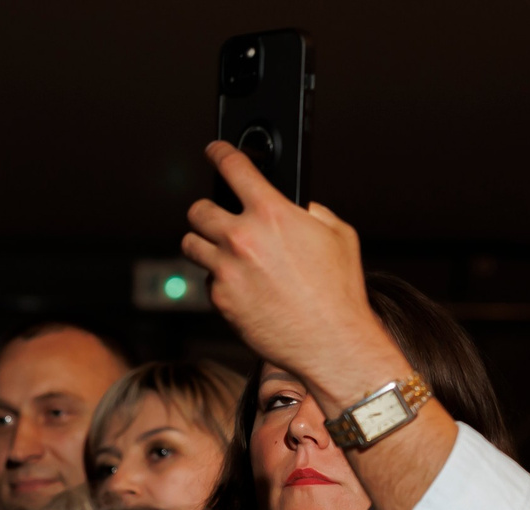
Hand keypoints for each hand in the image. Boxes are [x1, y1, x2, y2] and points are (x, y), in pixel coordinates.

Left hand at [181, 142, 397, 408]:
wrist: (330, 340)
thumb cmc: (338, 290)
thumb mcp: (337, 233)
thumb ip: (308, 211)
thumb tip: (294, 206)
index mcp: (272, 213)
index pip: (233, 167)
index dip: (220, 153)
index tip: (214, 150)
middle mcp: (242, 238)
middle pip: (197, 210)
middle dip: (205, 210)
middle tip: (216, 215)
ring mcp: (226, 270)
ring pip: (190, 244)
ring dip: (202, 243)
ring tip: (221, 250)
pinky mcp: (220, 300)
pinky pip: (207, 280)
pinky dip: (219, 280)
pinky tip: (242, 286)